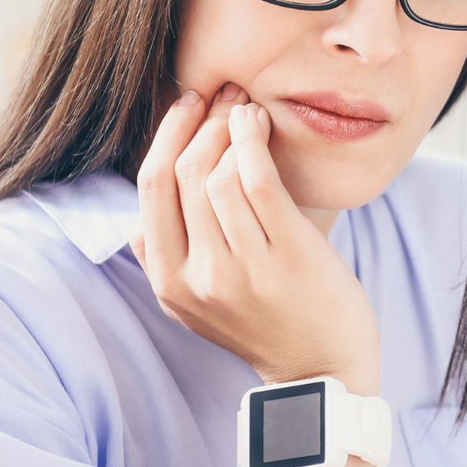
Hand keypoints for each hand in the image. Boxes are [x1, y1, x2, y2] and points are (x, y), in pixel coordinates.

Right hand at [131, 84, 379, 392]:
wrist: (322, 371)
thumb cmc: (267, 324)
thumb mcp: (197, 303)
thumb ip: (167, 259)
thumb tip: (143, 210)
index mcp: (169, 284)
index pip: (151, 190)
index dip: (165, 138)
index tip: (187, 107)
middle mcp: (198, 278)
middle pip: (183, 174)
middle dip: (201, 122)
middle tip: (224, 95)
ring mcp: (242, 269)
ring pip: (218, 173)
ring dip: (232, 127)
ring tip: (248, 109)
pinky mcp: (286, 257)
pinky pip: (258, 180)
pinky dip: (253, 141)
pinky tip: (259, 125)